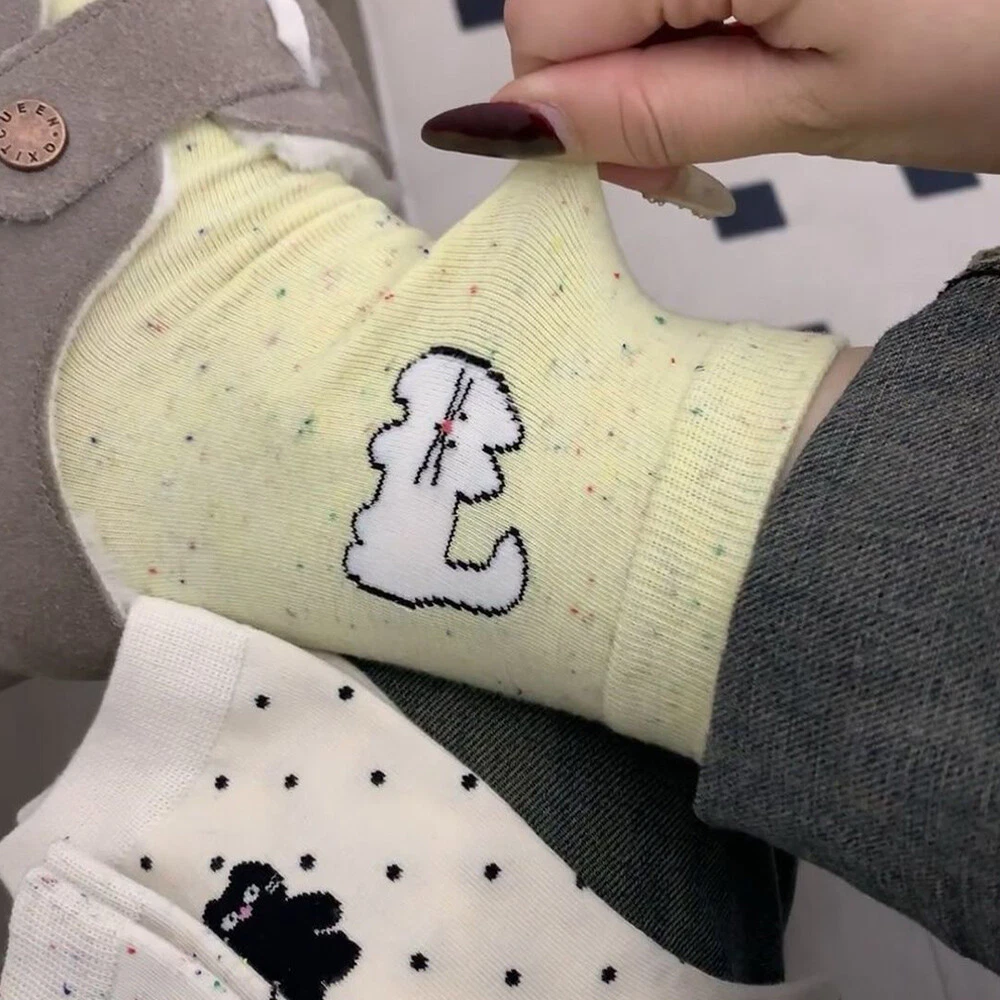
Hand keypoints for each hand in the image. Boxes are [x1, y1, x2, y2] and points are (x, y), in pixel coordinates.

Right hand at [423, 0, 999, 207]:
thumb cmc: (995, 43)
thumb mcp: (809, 105)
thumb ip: (647, 111)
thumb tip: (506, 124)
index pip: (538, 20)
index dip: (566, 111)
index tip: (640, 165)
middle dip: (604, 78)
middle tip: (695, 139)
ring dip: (644, 45)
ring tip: (741, 83)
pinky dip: (682, 11)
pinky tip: (749, 32)